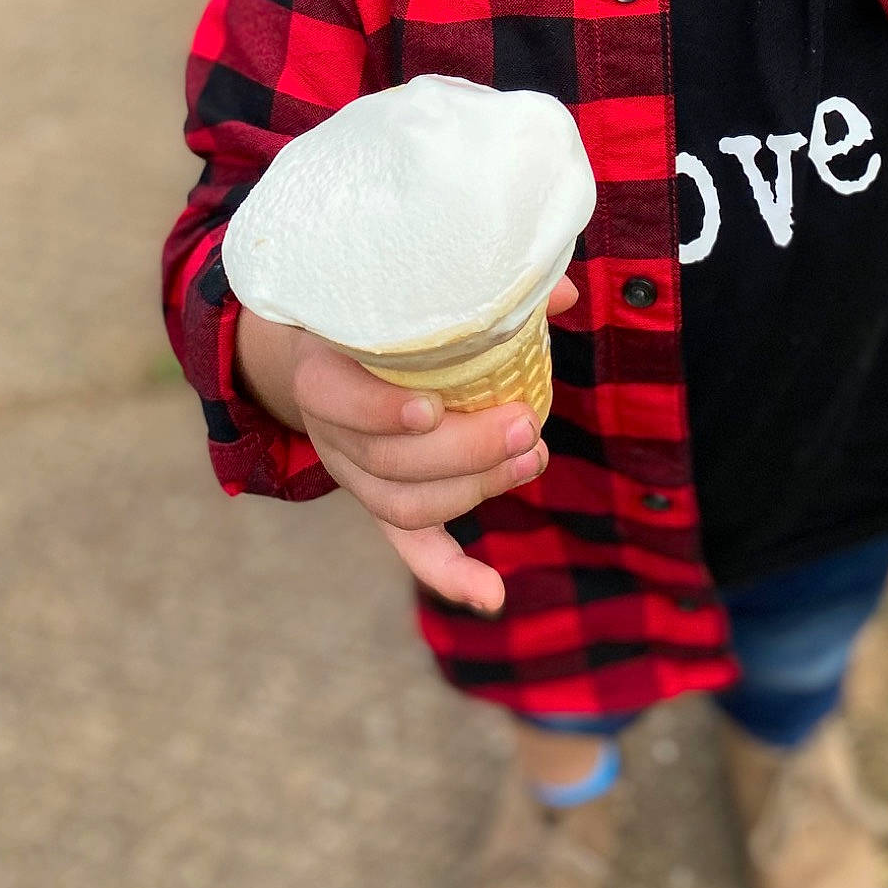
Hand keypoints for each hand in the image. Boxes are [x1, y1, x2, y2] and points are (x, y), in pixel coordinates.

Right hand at [248, 277, 578, 614]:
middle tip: (524, 424)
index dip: (380, 411)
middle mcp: (332, 433)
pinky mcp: (381, 504)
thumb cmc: (384, 315)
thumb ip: (481, 291)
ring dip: (475, 488)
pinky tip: (493, 596)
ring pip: (405, 504)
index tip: (432, 406)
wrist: (328, 349)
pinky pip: (411, 547)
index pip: (336, 400)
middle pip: (388, 461)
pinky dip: (452, 574)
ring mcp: (355, 476)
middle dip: (464, 450)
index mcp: (323, 373)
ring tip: (531, 456)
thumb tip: (563, 293)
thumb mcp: (406, 296)